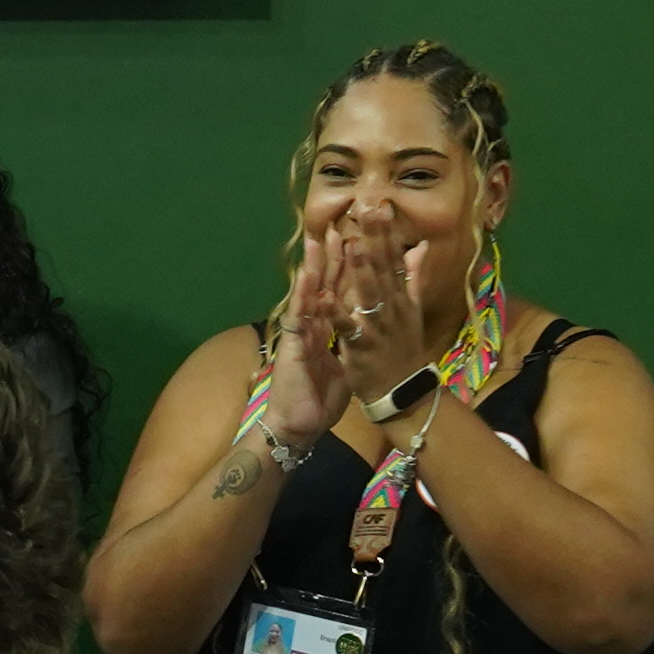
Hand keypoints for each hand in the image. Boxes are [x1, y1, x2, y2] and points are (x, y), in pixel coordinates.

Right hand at [252, 231, 355, 444]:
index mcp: (324, 330)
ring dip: (314, 269)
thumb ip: (350, 339)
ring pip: (308, 297)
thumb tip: (360, 326)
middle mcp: (311, 327)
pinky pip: (299, 320)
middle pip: (323, 287)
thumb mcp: (342, 363)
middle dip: (330, 258)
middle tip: (337, 227)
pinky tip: (305, 279)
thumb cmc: (318, 397)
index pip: (337, 293)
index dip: (347, 268)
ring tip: (319, 241)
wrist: (299, 426)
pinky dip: (302, 298)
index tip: (356, 241)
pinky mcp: (293, 348)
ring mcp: (300, 336)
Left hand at [320, 205, 443, 412]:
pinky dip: (337, 311)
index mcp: (401, 297)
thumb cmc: (402, 350)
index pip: (394, 258)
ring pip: (370, 292)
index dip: (387, 231)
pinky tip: (325, 295)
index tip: (380, 204)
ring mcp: (378, 326)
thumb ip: (413, 277)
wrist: (403, 392)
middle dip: (376, 238)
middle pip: (384, 267)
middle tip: (368, 208)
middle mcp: (393, 306)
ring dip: (362, 268)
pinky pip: (348, 326)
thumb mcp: (412, 310)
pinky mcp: (362, 346)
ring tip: (352, 242)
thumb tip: (421, 246)